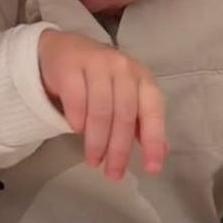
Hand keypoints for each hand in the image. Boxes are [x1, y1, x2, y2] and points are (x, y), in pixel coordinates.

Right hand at [37, 29, 164, 178]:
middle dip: (119, 149)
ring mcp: (95, 63)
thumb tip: (160, 154)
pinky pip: (76, 99)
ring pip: (100, 110)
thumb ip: (141, 121)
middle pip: (124, 114)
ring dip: (97, 141)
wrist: (61, 49)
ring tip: (93, 160)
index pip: (152, 110)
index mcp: (141, 77)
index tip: (151, 169)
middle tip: (113, 174)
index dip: (153, 140)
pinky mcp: (70, 66)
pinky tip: (76, 131)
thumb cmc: (97, 77)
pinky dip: (77, 120)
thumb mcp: (124, 96)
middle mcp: (122, 67)